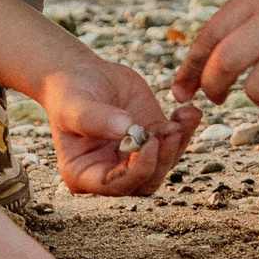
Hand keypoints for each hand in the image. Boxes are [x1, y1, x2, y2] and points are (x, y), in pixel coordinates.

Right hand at [39, 57, 198, 196]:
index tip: (149, 145)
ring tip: (181, 118)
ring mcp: (133, 157)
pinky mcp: (152, 139)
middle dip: (161, 160)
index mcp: (83, 173)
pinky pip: (174, 143)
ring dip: (176, 145)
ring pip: (163, 165)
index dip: (136, 172)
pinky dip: (186, 129)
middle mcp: (110, 171)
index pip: (113, 185)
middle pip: (144, 181)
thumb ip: (93, 118)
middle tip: (169, 132)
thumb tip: (125, 129)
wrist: (83, 72)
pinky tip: (189, 113)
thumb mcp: (73, 104)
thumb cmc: (68, 91)